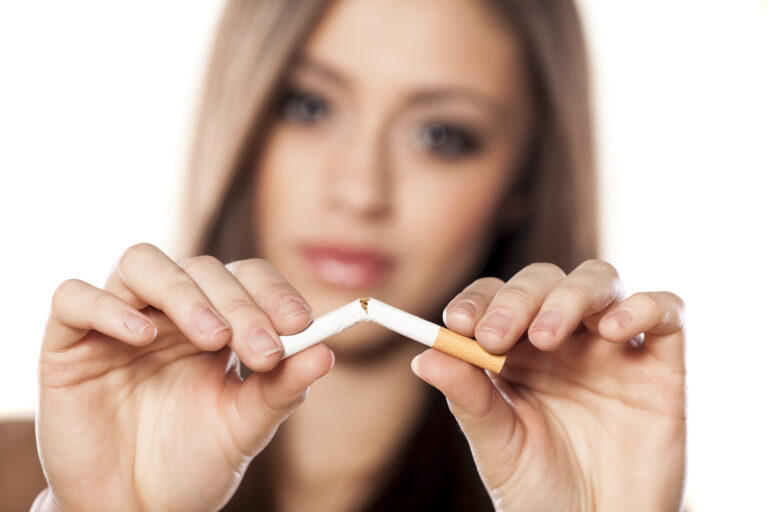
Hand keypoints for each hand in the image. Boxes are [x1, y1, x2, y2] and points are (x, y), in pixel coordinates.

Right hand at [35, 244, 333, 511]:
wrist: (136, 511)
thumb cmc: (193, 465)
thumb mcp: (244, 427)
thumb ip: (281, 389)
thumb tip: (326, 353)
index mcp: (216, 324)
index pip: (246, 278)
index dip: (273, 292)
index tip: (300, 324)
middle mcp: (168, 314)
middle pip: (202, 269)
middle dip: (239, 305)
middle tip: (262, 348)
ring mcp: (118, 323)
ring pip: (142, 264)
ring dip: (184, 292)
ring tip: (212, 338)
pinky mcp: (69, 345)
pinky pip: (74, 298)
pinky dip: (107, 307)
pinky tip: (142, 337)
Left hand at [411, 260, 685, 510]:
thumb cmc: (541, 490)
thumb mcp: (497, 445)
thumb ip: (467, 398)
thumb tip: (422, 356)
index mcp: (517, 351)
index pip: (496, 298)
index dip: (478, 300)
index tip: (457, 322)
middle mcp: (565, 339)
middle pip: (544, 281)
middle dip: (518, 299)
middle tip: (496, 336)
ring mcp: (613, 347)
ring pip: (599, 281)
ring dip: (570, 296)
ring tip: (548, 337)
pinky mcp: (661, 365)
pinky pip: (665, 311)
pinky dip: (642, 307)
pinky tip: (613, 330)